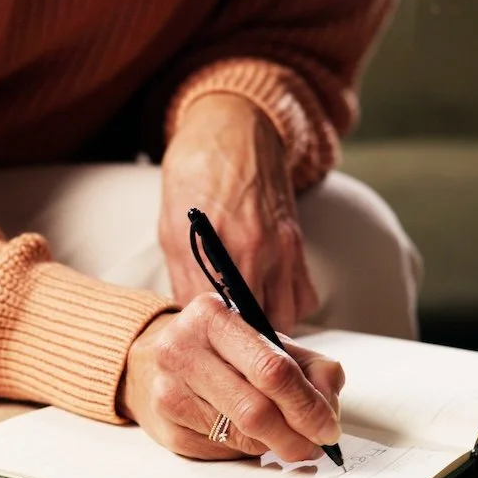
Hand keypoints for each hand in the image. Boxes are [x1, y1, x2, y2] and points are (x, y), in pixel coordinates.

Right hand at [119, 294, 344, 460]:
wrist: (148, 363)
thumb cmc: (215, 350)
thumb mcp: (263, 341)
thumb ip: (307, 365)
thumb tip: (328, 402)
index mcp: (213, 316)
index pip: (272, 369)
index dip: (308, 405)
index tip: (328, 426)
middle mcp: (182, 349)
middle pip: (256, 410)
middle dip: (296, 435)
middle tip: (315, 445)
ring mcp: (169, 391)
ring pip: (241, 435)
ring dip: (275, 445)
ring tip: (287, 439)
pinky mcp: (166, 427)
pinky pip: (223, 450)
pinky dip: (247, 449)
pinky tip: (248, 435)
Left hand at [159, 92, 318, 332]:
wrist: (235, 128)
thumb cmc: (194, 175)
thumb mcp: (172, 229)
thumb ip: (185, 280)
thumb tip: (191, 322)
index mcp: (224, 247)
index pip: (228, 320)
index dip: (218, 342)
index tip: (208, 350)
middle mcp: (262, 251)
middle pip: (264, 326)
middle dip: (245, 341)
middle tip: (225, 346)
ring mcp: (286, 247)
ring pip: (289, 316)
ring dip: (268, 328)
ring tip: (245, 328)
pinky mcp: (299, 243)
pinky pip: (304, 294)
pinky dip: (289, 307)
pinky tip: (266, 302)